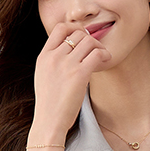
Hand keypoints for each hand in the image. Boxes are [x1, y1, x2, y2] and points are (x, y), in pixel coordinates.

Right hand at [32, 22, 111, 138]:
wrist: (49, 122)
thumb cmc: (50, 105)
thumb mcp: (44, 77)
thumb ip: (54, 62)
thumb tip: (70, 52)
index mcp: (44, 56)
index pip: (59, 28)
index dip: (74, 29)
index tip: (82, 39)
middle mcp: (54, 57)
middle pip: (77, 34)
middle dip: (90, 39)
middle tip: (95, 50)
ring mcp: (66, 64)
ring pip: (89, 41)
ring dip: (99, 46)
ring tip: (102, 57)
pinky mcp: (79, 74)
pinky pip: (96, 54)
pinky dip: (104, 54)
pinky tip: (106, 61)